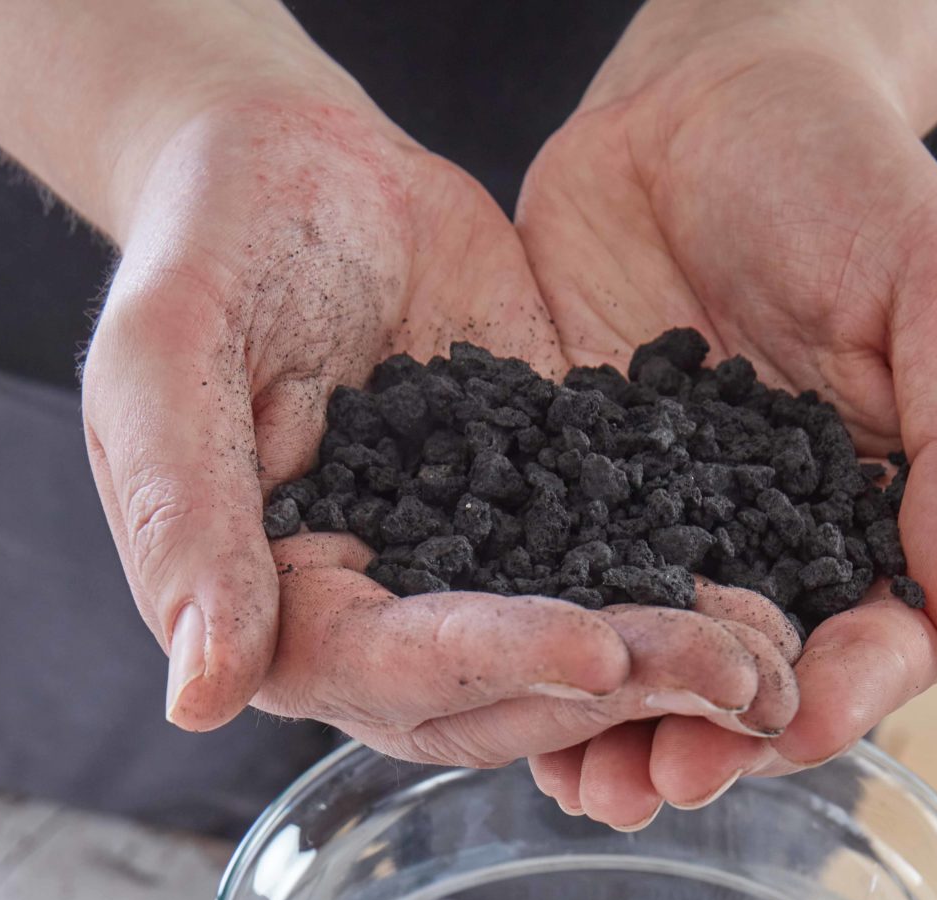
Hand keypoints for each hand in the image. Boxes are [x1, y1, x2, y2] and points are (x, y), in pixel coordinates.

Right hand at [83, 89, 801, 826]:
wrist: (293, 166)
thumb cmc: (208, 244)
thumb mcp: (165, 356)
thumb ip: (180, 516)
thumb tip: (201, 694)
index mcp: (280, 612)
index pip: (388, 668)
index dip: (492, 662)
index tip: (595, 648)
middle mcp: (379, 629)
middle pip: (497, 696)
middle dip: (615, 686)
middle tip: (732, 666)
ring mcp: (467, 587)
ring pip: (569, 667)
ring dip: (669, 671)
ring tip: (770, 655)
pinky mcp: (538, 533)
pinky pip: (615, 585)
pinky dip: (686, 602)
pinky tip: (771, 596)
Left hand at [517, 29, 936, 813]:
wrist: (706, 101)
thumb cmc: (849, 179)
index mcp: (877, 529)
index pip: (877, 646)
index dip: (843, 697)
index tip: (798, 726)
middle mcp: (771, 561)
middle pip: (753, 691)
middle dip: (716, 745)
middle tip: (671, 777)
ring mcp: (664, 547)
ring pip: (649, 678)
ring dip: (620, 742)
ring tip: (589, 785)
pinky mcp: (569, 513)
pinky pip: (555, 611)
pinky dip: (538, 671)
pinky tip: (511, 708)